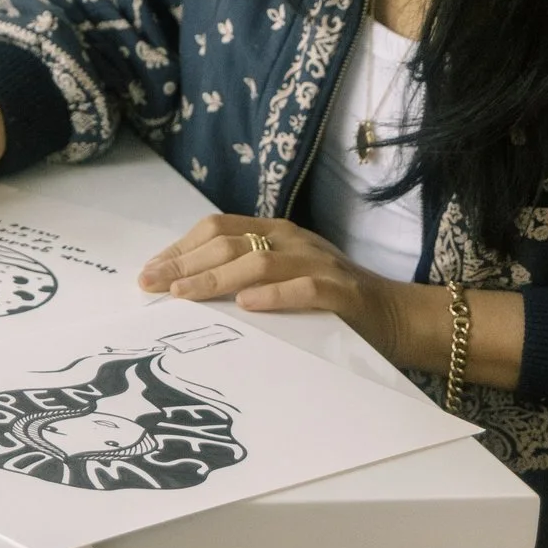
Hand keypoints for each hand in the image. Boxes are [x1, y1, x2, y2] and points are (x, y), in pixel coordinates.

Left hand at [137, 215, 412, 364]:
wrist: (400, 317)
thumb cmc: (333, 303)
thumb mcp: (284, 279)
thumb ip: (245, 276)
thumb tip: (184, 289)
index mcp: (275, 233)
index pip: (217, 229)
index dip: (180, 249)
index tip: (148, 271)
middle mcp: (293, 241)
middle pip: (228, 243)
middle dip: (184, 264)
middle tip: (150, 285)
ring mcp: (318, 262)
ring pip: (258, 262)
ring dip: (215, 279)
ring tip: (183, 295)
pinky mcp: (342, 292)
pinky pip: (303, 288)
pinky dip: (273, 295)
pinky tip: (246, 306)